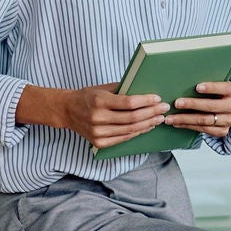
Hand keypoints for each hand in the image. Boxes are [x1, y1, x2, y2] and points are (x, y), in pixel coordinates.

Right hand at [22, 83, 169, 148]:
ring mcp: (98, 133)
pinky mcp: (99, 143)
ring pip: (130, 130)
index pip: (128, 103)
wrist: (67, 111)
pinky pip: (123, 138)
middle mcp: (98, 118)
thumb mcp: (102, 88)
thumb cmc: (87, 96)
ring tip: (159, 118)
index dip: (146, 101)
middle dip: (151, 113)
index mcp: (99, 101)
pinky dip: (137, 133)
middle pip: (132, 118)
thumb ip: (122, 89)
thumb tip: (146, 90)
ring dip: (148, 124)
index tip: (157, 98)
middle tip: (164, 108)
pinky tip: (147, 127)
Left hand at [164, 80, 230, 139]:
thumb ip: (202, 85)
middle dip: (192, 104)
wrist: (222, 110)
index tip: (197, 87)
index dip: (211, 88)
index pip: (224, 88)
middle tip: (177, 103)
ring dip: (185, 118)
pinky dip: (187, 126)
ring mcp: (228, 120)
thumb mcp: (212, 86)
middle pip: (211, 106)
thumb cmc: (213, 94)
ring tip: (171, 117)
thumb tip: (183, 81)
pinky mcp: (222, 131)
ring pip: (205, 120)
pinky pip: (203, 129)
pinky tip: (177, 123)